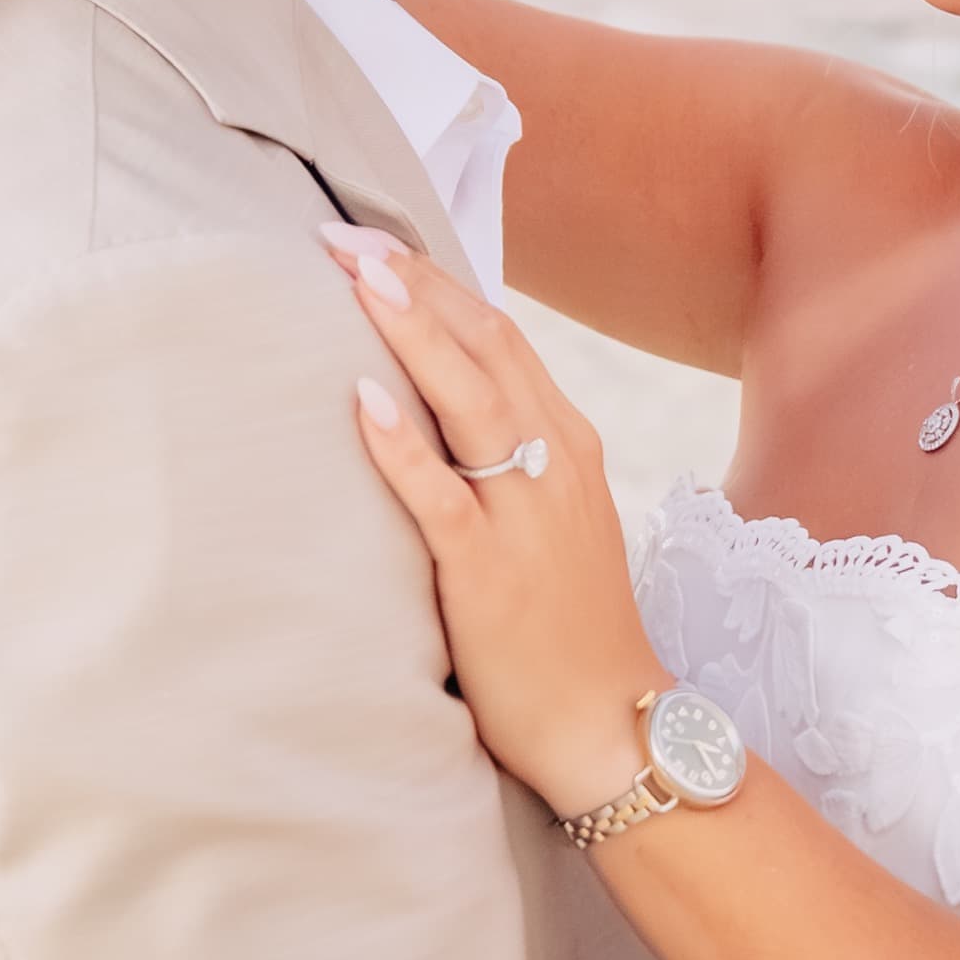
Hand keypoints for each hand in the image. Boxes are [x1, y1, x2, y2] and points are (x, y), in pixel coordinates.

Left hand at [334, 237, 672, 817]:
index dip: (439, 283)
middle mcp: (555, 464)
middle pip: (485, 345)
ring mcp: (527, 517)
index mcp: (570, 445)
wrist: (613, 724)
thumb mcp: (555, 521)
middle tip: (346, 235)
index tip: (377, 244)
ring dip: (411, 332)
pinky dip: (403, 444)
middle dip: (415, 284)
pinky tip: (364, 402)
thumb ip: (510, 462)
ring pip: (469, 401)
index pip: (501, 337)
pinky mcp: (491, 574)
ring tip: (358, 278)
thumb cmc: (572, 628)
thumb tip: (435, 409)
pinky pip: (442, 496)